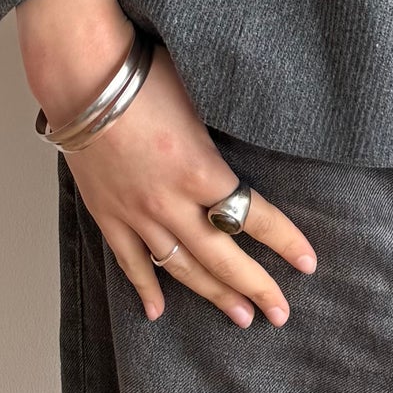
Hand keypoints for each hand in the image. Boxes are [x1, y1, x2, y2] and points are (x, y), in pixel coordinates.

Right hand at [15, 0, 318, 328]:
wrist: (84, 77)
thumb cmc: (145, 75)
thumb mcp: (201, 97)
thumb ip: (223, 134)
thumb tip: (254, 137)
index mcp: (200, 170)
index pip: (253, 216)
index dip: (285, 241)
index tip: (308, 263)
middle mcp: (171, 203)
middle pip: (222, 256)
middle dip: (256, 287)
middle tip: (281, 313)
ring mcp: (136, 214)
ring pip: (181, 268)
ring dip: (213, 294)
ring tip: (240, 317)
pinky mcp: (108, 215)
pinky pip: (130, 262)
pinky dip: (145, 288)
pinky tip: (158, 311)